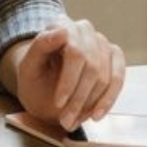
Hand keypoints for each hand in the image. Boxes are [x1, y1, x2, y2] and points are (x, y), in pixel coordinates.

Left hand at [3, 17, 124, 130]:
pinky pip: (118, 79)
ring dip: (90, 104)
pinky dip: (107, 100)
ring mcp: (102, 43)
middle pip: (92, 67)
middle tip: (65, 120)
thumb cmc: (34, 76)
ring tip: (72, 121)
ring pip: (105, 77)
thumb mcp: (28, 66)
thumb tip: (63, 30)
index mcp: (61, 25)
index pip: (75, 53)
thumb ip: (41, 46)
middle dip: (79, 98)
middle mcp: (84, 30)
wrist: (42, 88)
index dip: (69, 80)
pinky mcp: (115, 57)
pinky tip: (95, 115)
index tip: (58, 103)